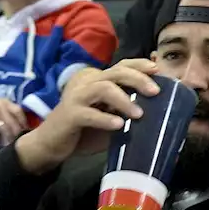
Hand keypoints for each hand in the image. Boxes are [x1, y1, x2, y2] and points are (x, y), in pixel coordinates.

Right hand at [0, 96, 28, 145]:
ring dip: (7, 140)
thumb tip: (25, 126)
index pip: (19, 112)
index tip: (26, 132)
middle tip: (18, 143)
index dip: (24, 123)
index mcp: (5, 102)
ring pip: (4, 130)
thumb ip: (9, 111)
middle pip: (13, 124)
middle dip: (16, 135)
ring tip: (9, 145)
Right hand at [14, 59, 158, 173]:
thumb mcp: (110, 117)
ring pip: (103, 88)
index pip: (121, 66)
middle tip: (155, 91)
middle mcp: (88, 84)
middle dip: (138, 79)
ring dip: (123, 99)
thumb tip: (157, 112)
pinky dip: (105, 119)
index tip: (157, 69)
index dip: (139, 65)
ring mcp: (77, 98)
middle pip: (116, 72)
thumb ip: (126, 111)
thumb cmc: (85, 131)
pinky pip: (88, 113)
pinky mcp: (69, 115)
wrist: (51, 144)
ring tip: (139, 114)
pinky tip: (118, 125)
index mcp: (99, 81)